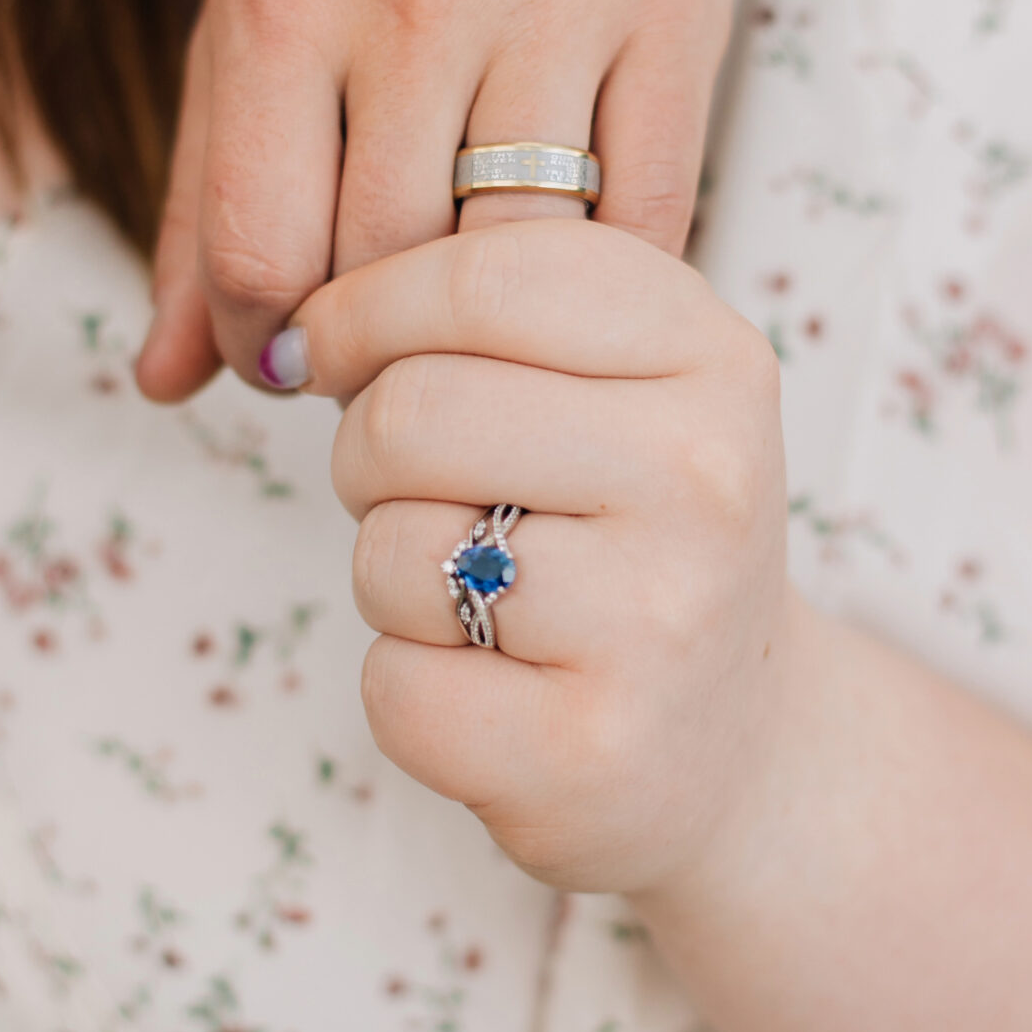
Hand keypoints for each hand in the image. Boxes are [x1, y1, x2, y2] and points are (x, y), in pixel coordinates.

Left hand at [134, 0, 732, 401]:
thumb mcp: (243, 8)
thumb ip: (203, 197)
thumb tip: (164, 381)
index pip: (262, 253)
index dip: (271, 344)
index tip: (294, 354)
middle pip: (390, 266)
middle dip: (381, 337)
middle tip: (390, 340)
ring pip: (519, 250)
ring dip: (489, 315)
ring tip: (469, 305)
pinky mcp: (675, 9)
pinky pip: (646, 212)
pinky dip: (600, 276)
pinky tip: (564, 267)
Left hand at [288, 219, 792, 897]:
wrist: (729, 747)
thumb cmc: (632, 541)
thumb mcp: (621, 389)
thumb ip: (493, 317)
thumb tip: (302, 332)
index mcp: (714, 358)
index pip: (484, 280)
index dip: (365, 307)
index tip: (331, 347)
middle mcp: (705, 478)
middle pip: (413, 412)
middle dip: (364, 453)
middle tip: (415, 492)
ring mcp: (657, 621)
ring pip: (393, 551)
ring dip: (389, 576)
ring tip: (479, 598)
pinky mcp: (588, 752)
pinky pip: (393, 683)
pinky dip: (407, 689)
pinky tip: (496, 691)